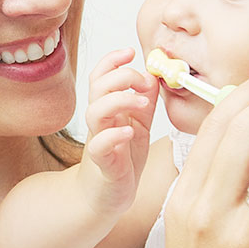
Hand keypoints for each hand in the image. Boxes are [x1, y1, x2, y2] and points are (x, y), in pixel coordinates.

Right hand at [78, 47, 158, 213]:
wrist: (107, 195)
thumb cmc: (122, 158)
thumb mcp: (139, 124)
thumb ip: (144, 100)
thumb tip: (153, 76)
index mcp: (109, 108)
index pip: (102, 75)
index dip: (113, 60)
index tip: (131, 51)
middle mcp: (101, 121)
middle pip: (98, 86)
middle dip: (121, 76)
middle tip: (143, 81)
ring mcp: (99, 140)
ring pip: (95, 110)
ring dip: (119, 100)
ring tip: (141, 103)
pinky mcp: (102, 162)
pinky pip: (100, 144)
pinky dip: (114, 135)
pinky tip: (129, 132)